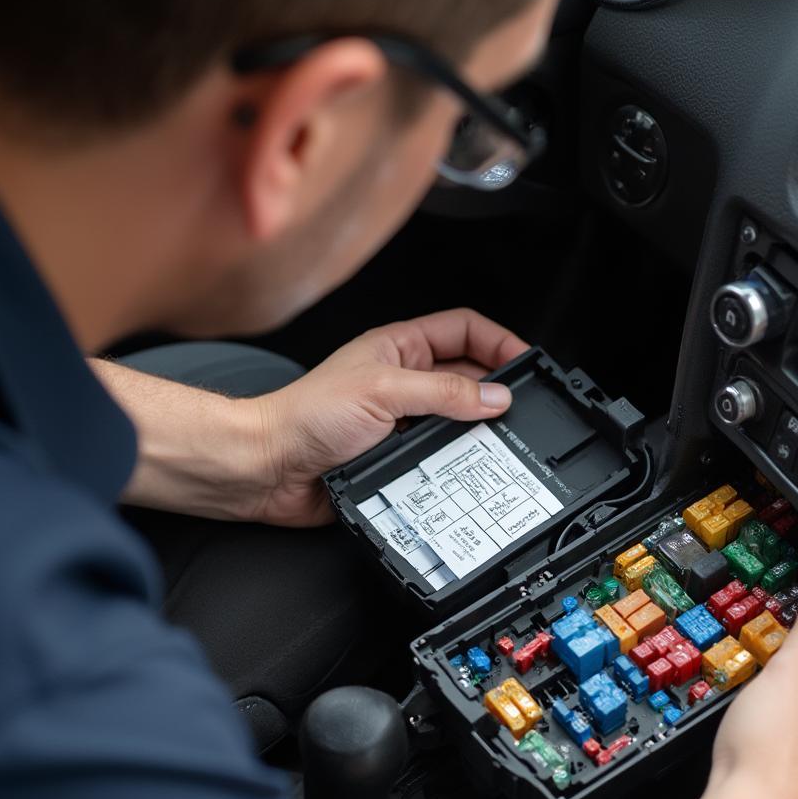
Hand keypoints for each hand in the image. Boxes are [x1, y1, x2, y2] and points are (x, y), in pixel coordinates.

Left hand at [246, 308, 528, 525]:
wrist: (269, 468)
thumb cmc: (305, 416)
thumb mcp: (382, 391)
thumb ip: (442, 391)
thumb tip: (493, 395)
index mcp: (399, 349)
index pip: (464, 330)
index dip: (499, 341)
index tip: (528, 361)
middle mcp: (404, 382)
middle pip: (468, 376)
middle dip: (496, 389)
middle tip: (522, 406)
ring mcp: (403, 421)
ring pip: (458, 421)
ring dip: (478, 430)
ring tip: (498, 438)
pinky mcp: (398, 458)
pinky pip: (441, 457)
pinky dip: (458, 462)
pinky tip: (467, 467)